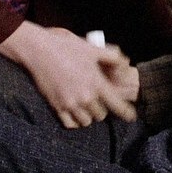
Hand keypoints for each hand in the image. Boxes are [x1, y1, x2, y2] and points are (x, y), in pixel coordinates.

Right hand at [0, 22, 137, 127]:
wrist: (40, 51)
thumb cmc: (67, 48)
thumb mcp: (92, 49)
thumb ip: (112, 57)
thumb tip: (126, 62)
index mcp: (96, 83)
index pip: (117, 105)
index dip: (126, 113)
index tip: (131, 117)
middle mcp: (85, 96)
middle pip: (101, 116)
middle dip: (102, 109)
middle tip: (98, 101)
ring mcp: (70, 103)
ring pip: (87, 121)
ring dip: (88, 116)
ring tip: (86, 106)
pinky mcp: (57, 107)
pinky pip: (70, 124)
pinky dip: (74, 121)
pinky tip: (75, 113)